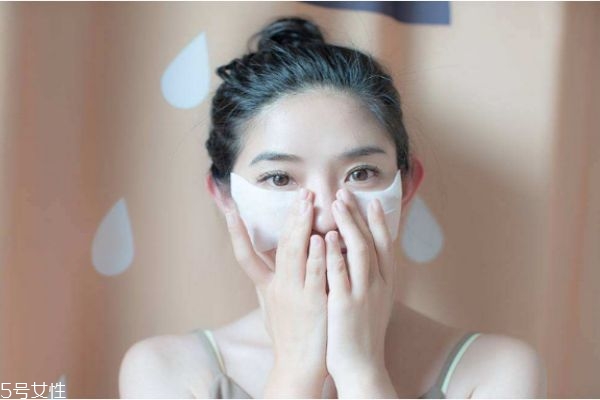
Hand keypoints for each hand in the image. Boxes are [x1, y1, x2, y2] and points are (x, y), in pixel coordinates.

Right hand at [225, 188, 328, 396]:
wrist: (298, 366)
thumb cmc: (288, 334)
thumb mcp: (271, 306)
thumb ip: (269, 281)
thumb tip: (267, 260)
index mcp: (266, 286)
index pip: (245, 254)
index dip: (235, 231)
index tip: (229, 208)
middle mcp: (277, 287)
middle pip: (279, 245)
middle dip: (289, 216)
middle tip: (300, 192)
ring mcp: (295, 294)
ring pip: (295, 254)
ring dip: (302, 225)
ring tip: (308, 202)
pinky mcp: (314, 303)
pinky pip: (315, 274)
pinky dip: (317, 254)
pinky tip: (320, 236)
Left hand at [324, 188, 397, 389]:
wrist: (361, 366)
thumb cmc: (361, 333)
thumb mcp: (372, 302)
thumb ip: (368, 278)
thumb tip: (360, 257)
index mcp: (385, 283)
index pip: (385, 245)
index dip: (379, 221)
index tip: (372, 201)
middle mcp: (378, 284)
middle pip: (372, 241)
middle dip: (359, 215)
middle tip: (346, 193)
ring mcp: (363, 293)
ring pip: (360, 251)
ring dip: (349, 225)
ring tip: (336, 204)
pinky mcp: (346, 305)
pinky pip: (340, 273)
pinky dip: (334, 252)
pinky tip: (325, 236)